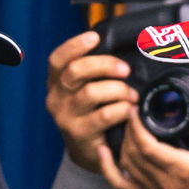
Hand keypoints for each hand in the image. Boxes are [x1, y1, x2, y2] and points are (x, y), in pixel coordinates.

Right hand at [44, 31, 136, 174]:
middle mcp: (56, 98)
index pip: (57, 59)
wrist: (88, 151)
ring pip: (91, 92)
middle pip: (75, 71)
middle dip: (105, 65)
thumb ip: (94, 71)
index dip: (74, 45)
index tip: (94, 37)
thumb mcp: (86, 90)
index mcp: (56, 83)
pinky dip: (122, 109)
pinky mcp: (79, 134)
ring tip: (132, 95)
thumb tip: (120, 46)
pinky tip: (130, 110)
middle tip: (125, 69)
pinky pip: (104, 115)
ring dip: (118, 90)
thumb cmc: (91, 113)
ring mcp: (65, 117)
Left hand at [98, 118, 188, 188]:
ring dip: (122, 142)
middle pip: (133, 151)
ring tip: (126, 126)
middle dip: (128, 129)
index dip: (136, 126)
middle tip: (130, 112)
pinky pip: (118, 183)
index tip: (134, 109)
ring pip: (125, 163)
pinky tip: (102, 151)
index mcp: (181, 169)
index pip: (148, 145)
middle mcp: (162, 180)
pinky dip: (107, 167)